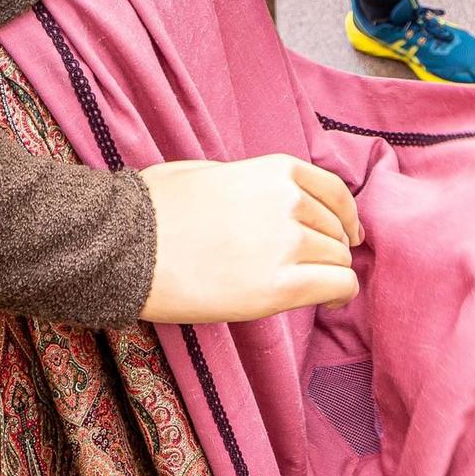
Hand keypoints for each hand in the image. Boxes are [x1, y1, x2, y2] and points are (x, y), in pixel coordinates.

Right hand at [138, 155, 363, 323]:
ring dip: (329, 275)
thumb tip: (261, 197)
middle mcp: (289, 202)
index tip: (348, 234)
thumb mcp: (206, 173)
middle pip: (336, 231)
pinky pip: (339, 287)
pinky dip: (340, 296)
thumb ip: (247, 183)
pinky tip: (327, 303)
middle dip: (330, 250)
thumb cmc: (153, 211)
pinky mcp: (280, 287)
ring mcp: (288, 244)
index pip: (335, 192)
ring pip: (339, 260)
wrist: (127, 248)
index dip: (346, 216)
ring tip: (313, 290)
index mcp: (274, 171)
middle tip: (315, 270)